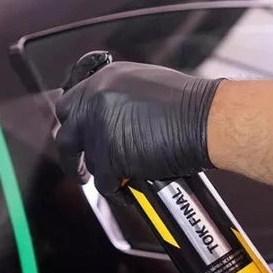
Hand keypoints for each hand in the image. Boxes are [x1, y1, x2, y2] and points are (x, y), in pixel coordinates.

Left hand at [55, 61, 222, 199]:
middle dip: (71, 156)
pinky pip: (103, 184)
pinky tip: (126, 192)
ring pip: (89, 162)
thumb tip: (110, 119)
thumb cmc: (188, 106)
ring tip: (120, 179)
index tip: (77, 140)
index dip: (74, 127)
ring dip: (103, 173)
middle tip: (79, 169)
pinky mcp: (109, 157)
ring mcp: (99, 130)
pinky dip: (116, 192)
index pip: (70, 105)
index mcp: (103, 81)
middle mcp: (95, 102)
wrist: (206, 120)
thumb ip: (118, 99)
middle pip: (65, 136)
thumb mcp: (143, 87)